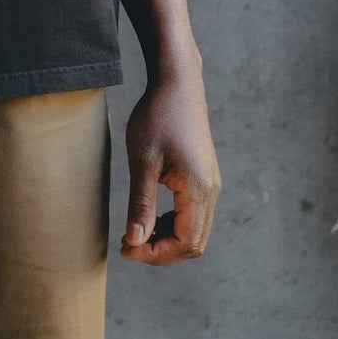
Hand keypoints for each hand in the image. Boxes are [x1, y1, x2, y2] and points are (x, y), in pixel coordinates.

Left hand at [119, 67, 221, 263]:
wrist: (177, 84)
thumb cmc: (157, 117)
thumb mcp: (142, 162)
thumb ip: (141, 204)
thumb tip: (135, 242)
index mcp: (198, 190)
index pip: (184, 243)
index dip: (155, 254)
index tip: (126, 248)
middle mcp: (211, 191)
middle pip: (194, 243)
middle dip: (161, 251)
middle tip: (128, 244)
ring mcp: (211, 185)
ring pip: (195, 231)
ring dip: (167, 239)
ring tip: (135, 232)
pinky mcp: (205, 178)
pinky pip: (194, 215)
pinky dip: (173, 224)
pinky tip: (150, 217)